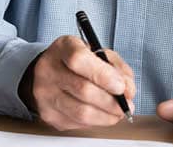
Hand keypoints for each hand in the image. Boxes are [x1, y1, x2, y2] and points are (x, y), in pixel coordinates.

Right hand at [20, 35, 135, 129]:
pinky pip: (76, 123)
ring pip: (81, 112)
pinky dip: (95, 122)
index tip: (121, 87)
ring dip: (106, 116)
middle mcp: (48, 70)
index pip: (79, 60)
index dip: (103, 75)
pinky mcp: (47, 113)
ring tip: (118, 113)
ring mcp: (45, 94)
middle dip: (111, 102)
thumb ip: (116, 68)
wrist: (49, 73)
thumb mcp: (99, 53)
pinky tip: (101, 115)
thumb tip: (128, 90)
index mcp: (63, 48)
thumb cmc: (78, 62)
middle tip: (126, 105)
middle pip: (83, 90)